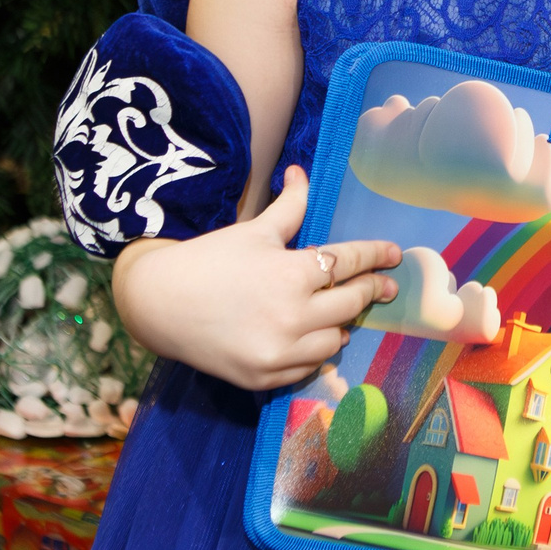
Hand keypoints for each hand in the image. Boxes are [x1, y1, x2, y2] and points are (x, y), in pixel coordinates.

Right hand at [110, 168, 400, 391]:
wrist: (157, 303)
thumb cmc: (207, 259)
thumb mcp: (253, 229)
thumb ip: (288, 206)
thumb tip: (301, 172)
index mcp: (292, 274)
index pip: (350, 263)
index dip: (376, 256)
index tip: (393, 254)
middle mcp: (292, 316)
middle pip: (351, 303)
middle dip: (370, 290)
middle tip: (382, 286)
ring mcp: (279, 352)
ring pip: (335, 340)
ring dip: (343, 324)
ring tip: (345, 314)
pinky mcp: (264, 378)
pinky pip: (308, 368)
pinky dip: (316, 353)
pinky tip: (316, 340)